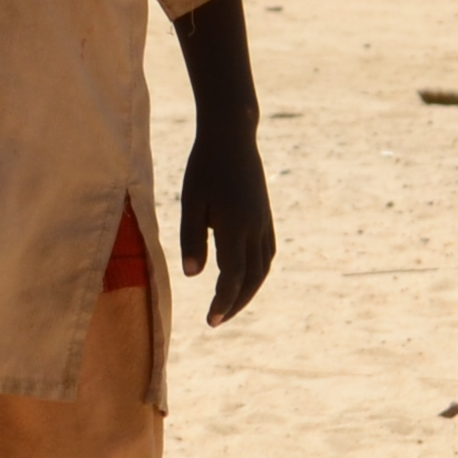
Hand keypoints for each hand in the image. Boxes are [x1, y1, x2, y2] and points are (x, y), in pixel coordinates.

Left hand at [170, 0, 272, 324]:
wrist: (232, 136)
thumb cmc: (204, 167)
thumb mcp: (191, 201)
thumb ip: (192, 238)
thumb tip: (193, 275)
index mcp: (235, 227)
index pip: (232, 276)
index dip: (223, 301)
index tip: (210, 321)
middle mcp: (255, 229)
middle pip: (251, 278)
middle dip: (236, 303)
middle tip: (217, 320)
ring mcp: (263, 223)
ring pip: (262, 268)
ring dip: (247, 291)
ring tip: (228, 304)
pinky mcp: (265, 217)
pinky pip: (266, 254)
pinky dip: (256, 273)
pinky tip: (242, 277)